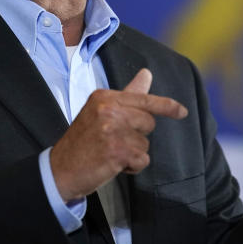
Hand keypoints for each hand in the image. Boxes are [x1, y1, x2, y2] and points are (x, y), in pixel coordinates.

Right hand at [49, 68, 187, 200]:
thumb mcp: (101, 111)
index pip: (144, 99)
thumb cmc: (83, 141)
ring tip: (110, 153)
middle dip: (138, 135)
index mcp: (105, 97)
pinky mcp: (117, 151)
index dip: (167, 106)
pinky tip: (112, 164)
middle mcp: (108, 110)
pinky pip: (142, 159)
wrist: (60, 169)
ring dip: (133, 153)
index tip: (182, 111)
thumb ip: (127, 94)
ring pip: (145, 143)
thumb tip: (146, 74)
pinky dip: (132, 166)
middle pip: (149, 122)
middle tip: (113, 141)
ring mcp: (113, 130)